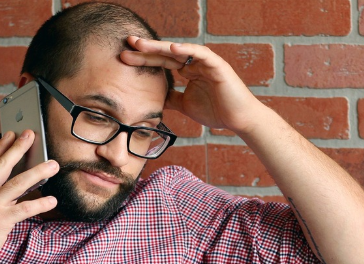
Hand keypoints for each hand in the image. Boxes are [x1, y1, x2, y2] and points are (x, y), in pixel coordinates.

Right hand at [0, 130, 58, 263]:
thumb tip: (9, 191)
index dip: (0, 147)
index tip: (10, 134)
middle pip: (2, 166)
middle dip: (18, 149)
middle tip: (31, 134)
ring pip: (17, 184)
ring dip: (37, 172)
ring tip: (53, 165)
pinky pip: (24, 209)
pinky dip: (40, 203)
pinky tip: (52, 200)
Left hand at [120, 37, 266, 134]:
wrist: (239, 120)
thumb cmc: (217, 112)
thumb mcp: (186, 105)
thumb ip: (172, 99)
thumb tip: (156, 99)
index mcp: (188, 71)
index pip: (162, 62)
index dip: (144, 59)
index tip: (124, 57)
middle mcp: (195, 63)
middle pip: (166, 53)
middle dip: (146, 49)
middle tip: (127, 43)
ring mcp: (206, 63)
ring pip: (180, 51)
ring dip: (160, 47)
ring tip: (142, 44)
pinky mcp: (218, 65)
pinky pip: (201, 54)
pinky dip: (187, 50)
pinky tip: (172, 49)